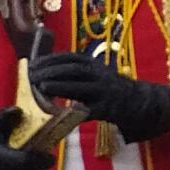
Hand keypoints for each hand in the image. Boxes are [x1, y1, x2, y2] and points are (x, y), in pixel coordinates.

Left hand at [23, 49, 169, 139]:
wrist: (138, 102)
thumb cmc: (106, 88)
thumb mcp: (92, 74)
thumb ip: (71, 73)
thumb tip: (40, 72)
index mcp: (93, 64)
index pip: (68, 58)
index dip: (49, 60)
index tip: (32, 64)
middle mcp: (100, 75)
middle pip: (74, 70)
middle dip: (51, 71)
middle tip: (32, 76)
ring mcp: (105, 92)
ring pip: (81, 88)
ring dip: (60, 87)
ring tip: (42, 87)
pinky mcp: (107, 109)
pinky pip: (88, 110)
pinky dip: (73, 111)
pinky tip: (59, 112)